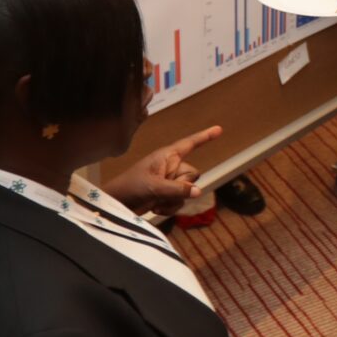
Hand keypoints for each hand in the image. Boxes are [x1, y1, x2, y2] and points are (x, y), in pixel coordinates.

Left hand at [103, 125, 219, 209]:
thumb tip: (199, 191)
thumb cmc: (131, 187)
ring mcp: (169, 181)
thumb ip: (178, 189)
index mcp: (167, 156)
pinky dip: (169, 207)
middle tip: (163, 190)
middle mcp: (170, 166)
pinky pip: (180, 202)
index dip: (205, 137)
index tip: (219, 129)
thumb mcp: (155, 187)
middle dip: (182, 186)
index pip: (189, 144)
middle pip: (193, 174)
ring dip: (173, 200)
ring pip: (187, 191)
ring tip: (155, 201)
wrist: (117, 204)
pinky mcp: (166, 195)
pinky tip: (155, 207)